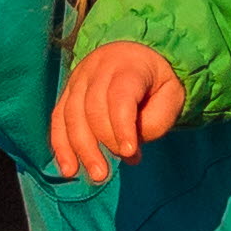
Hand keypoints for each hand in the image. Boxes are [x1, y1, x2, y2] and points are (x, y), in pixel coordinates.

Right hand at [50, 40, 185, 179]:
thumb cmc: (156, 82)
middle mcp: (97, 69)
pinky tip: (69, 168)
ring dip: (81, 149)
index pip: (119, 97)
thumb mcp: (171, 95)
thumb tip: (130, 146)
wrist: (135, 55)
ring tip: (97, 175)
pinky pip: (58, 119)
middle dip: (104, 143)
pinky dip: (61, 146)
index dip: (122, 127)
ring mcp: (78, 79)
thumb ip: (157, 119)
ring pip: (71, 115)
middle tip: (118, 168)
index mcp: (127, 66)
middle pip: (92, 108)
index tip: (130, 153)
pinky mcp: (67, 92)